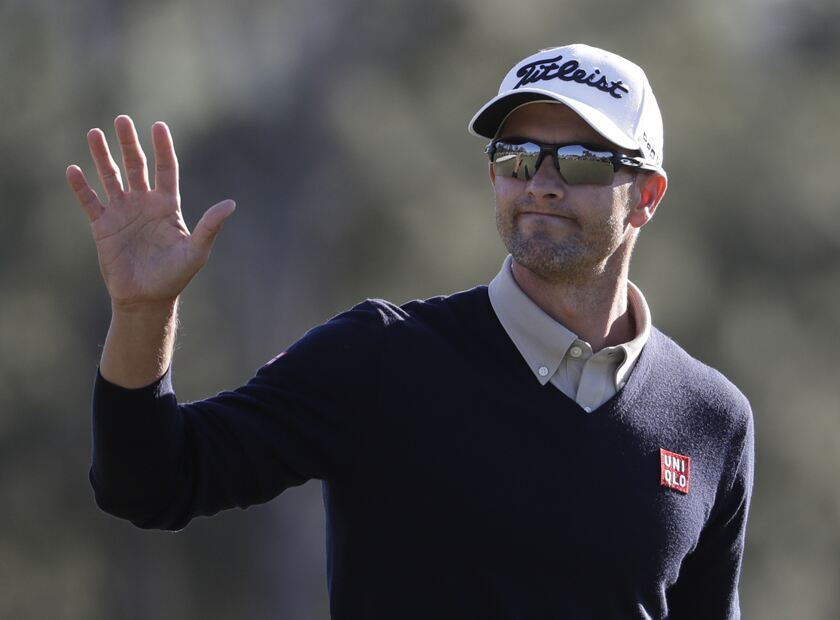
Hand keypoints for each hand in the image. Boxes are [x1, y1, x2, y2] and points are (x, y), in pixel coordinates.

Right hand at [66, 115, 235, 308]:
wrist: (147, 298)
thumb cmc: (175, 276)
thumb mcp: (196, 251)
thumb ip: (210, 226)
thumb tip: (231, 204)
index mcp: (167, 206)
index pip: (165, 169)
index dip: (162, 148)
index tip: (158, 126)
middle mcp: (144, 204)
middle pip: (136, 166)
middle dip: (129, 143)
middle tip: (121, 119)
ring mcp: (122, 213)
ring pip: (110, 177)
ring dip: (102, 156)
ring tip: (94, 133)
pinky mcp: (103, 226)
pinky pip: (90, 201)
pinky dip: (81, 187)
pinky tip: (73, 169)